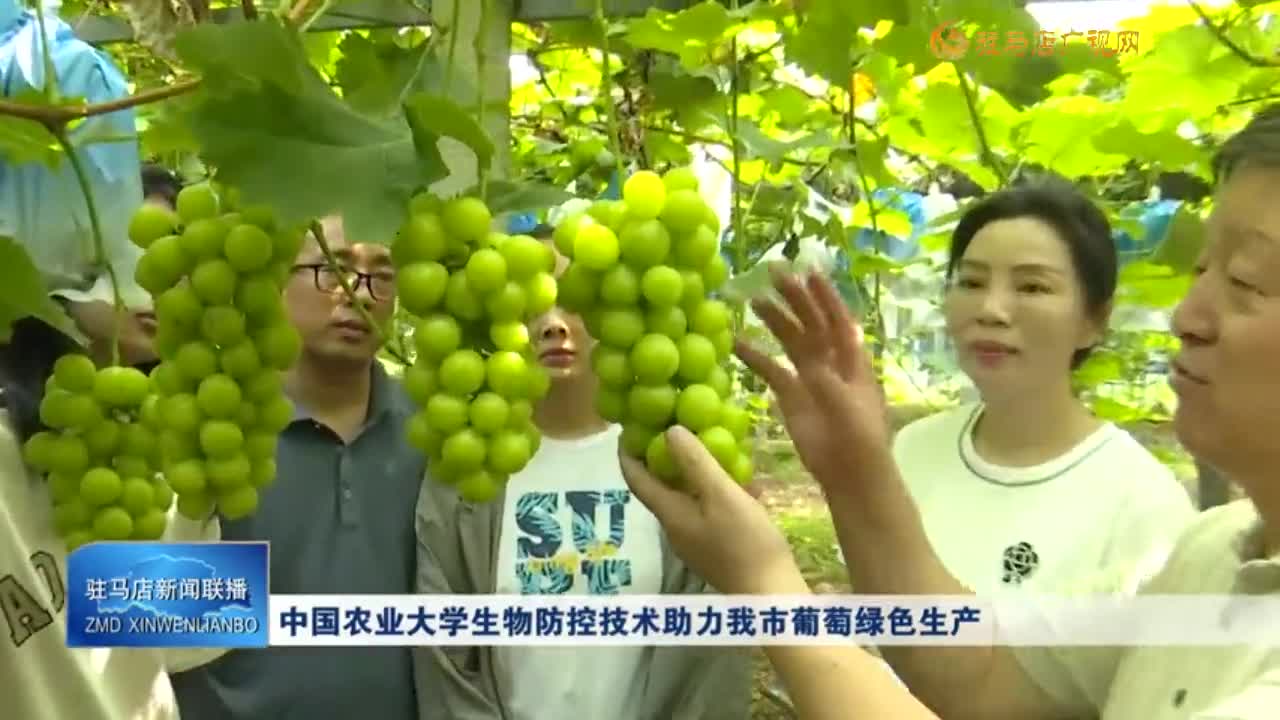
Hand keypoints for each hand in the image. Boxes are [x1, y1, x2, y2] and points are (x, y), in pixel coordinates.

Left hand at [618, 426, 806, 595]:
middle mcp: (675, 529)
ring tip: (715, 448)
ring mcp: (695, 542)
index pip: (636, 479)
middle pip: (659, 487)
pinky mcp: (715, 550)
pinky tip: (745, 484)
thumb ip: (695, 462)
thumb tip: (670, 431)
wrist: (769, 598)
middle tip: (678, 427)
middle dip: (664, 457)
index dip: (629, 452)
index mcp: (669, 514)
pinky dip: (717, 493)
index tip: (629, 427)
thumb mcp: (721, 495)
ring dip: (695, 474)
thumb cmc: (745, 543)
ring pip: (687, 498)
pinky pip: (708, 512)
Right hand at [735, 269, 891, 499]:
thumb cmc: (859, 437)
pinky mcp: (791, 395)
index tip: (808, 271)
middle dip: (795, 298)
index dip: (825, 295)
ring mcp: (810, 377)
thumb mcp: (847, 406)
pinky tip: (737, 343)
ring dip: (774, 320)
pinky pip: (771, 370)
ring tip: (753, 300)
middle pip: (811, 323)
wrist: (850, 472)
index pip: (838, 319)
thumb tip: (810, 361)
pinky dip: (755, 357)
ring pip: (791, 341)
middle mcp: (831, 361)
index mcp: (852, 359)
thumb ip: (828, 382)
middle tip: (773, 273)